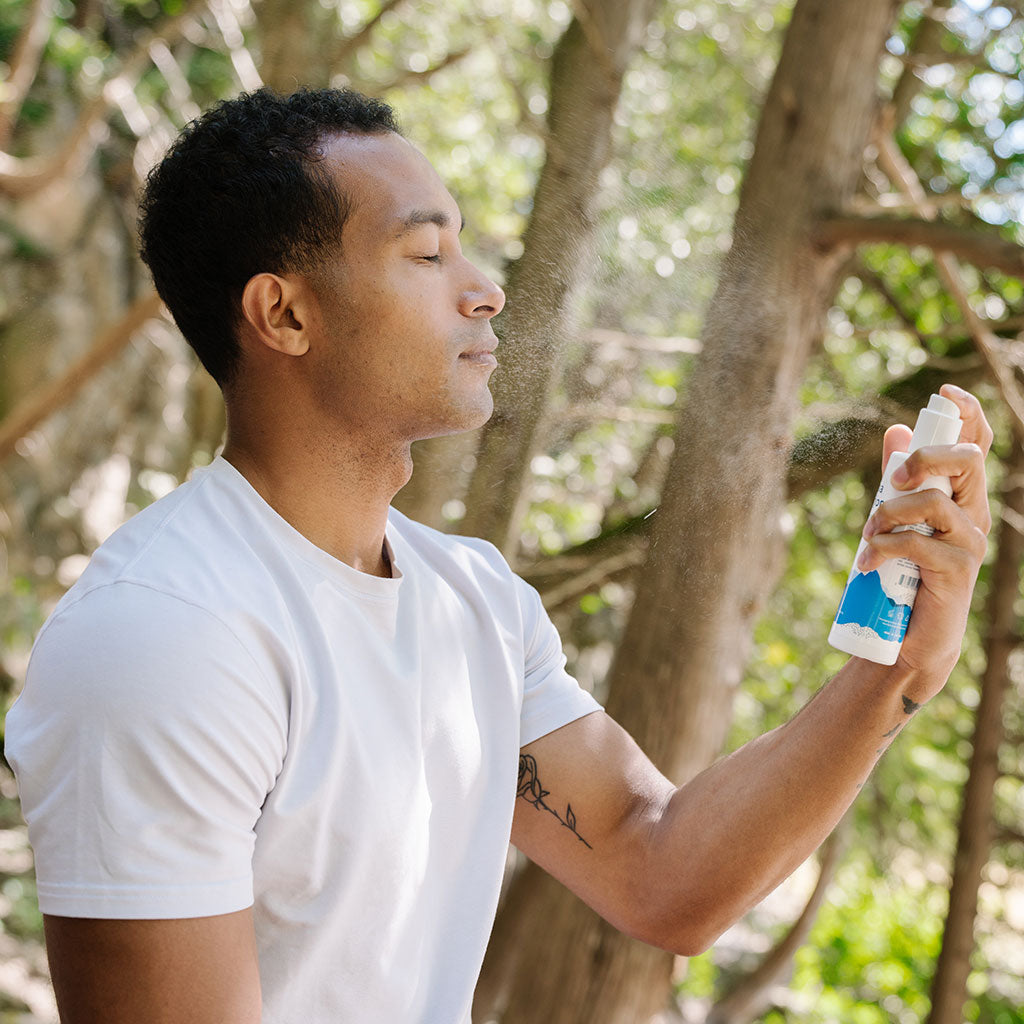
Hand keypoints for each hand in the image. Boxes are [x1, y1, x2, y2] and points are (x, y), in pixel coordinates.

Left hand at [856, 384, 992, 690]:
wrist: (909, 637)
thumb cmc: (903, 575)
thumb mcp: (897, 519)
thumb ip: (898, 479)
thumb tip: (896, 430)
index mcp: (961, 497)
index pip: (976, 446)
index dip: (968, 414)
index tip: (945, 392)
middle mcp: (973, 514)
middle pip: (966, 461)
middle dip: (925, 458)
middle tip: (891, 480)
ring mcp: (969, 542)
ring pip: (933, 501)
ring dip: (887, 513)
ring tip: (867, 536)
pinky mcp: (956, 570)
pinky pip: (915, 541)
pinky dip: (881, 547)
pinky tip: (866, 562)